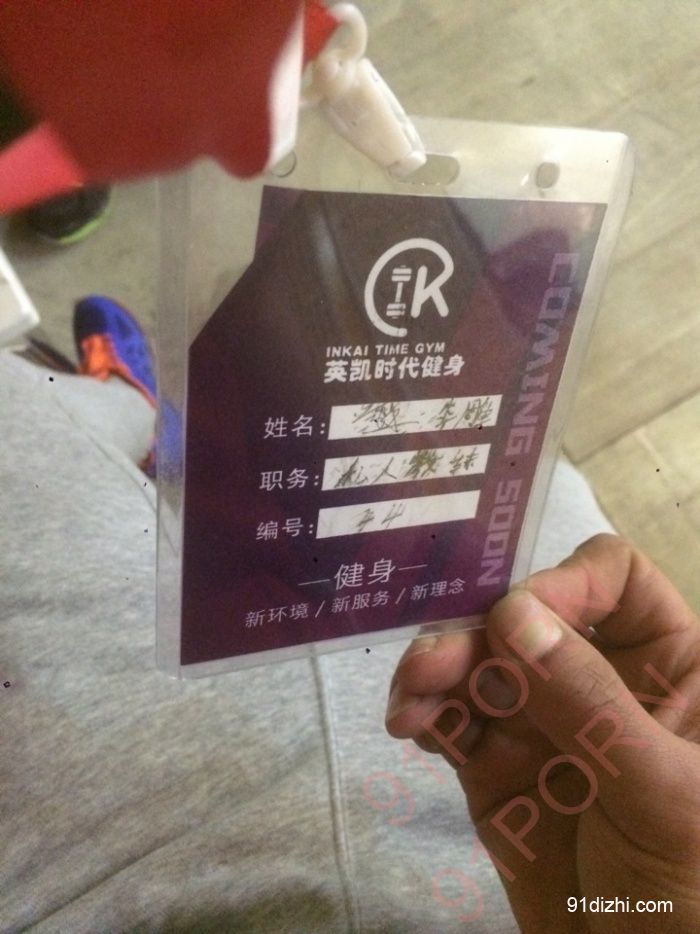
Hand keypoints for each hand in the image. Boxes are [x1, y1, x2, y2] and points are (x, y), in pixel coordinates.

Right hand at [386, 534, 699, 931]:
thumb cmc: (692, 890)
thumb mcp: (662, 794)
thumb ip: (592, 705)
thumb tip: (516, 617)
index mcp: (667, 665)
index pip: (613, 581)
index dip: (565, 585)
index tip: (513, 620)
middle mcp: (598, 678)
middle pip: (526, 616)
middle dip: (473, 632)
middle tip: (429, 666)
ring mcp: (541, 720)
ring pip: (478, 661)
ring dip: (435, 668)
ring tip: (407, 705)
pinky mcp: (494, 764)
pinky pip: (450, 717)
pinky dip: (424, 712)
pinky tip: (410, 727)